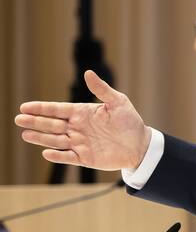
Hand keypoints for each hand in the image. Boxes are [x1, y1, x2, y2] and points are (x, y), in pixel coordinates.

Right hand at [15, 70, 150, 169]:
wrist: (141, 145)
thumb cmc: (130, 121)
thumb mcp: (118, 102)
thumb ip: (102, 89)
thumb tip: (88, 73)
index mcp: (82, 113)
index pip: (57, 109)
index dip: (41, 108)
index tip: (24, 107)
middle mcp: (77, 128)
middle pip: (52, 124)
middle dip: (35, 121)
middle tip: (19, 119)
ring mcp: (80, 143)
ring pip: (56, 140)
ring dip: (41, 138)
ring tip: (26, 134)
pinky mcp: (85, 158)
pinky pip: (68, 157)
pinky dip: (58, 156)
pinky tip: (47, 153)